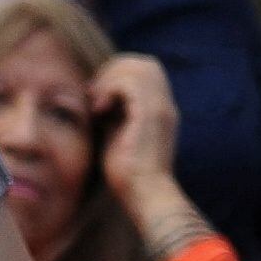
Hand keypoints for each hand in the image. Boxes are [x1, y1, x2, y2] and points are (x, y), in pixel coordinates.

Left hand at [89, 50, 181, 205]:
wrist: (146, 197)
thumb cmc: (129, 176)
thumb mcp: (119, 137)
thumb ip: (115, 116)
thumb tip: (98, 101)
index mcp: (161, 110)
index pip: (146, 71)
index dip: (120, 74)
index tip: (97, 95)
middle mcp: (165, 105)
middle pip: (145, 63)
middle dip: (115, 69)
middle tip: (95, 93)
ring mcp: (161, 108)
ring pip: (139, 67)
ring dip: (111, 78)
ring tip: (96, 101)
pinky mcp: (150, 115)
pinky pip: (129, 83)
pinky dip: (110, 89)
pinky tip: (99, 109)